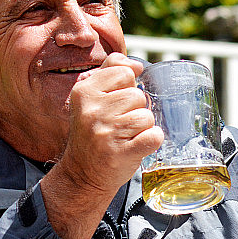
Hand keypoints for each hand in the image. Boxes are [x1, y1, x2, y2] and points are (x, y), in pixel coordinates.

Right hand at [59, 53, 161, 190]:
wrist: (83, 174)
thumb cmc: (93, 132)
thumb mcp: (92, 99)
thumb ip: (111, 72)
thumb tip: (137, 64)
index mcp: (84, 92)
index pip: (124, 72)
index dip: (125, 88)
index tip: (114, 105)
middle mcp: (93, 111)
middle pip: (137, 95)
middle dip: (134, 110)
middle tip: (118, 125)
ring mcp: (107, 132)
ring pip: (147, 116)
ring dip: (142, 128)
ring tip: (125, 137)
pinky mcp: (123, 153)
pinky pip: (154, 136)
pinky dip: (152, 142)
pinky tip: (136, 146)